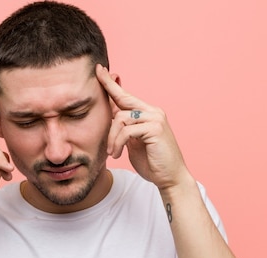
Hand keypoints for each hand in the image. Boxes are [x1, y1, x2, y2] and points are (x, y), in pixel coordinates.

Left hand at [96, 64, 191, 190]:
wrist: (170, 178)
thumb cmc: (152, 162)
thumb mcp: (132, 143)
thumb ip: (124, 129)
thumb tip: (110, 116)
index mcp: (147, 114)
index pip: (126, 96)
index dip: (112, 83)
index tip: (100, 70)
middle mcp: (153, 112)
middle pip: (123, 100)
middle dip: (108, 88)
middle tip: (96, 74)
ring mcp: (155, 118)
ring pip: (121, 119)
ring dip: (111, 138)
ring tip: (112, 152)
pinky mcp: (155, 128)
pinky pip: (127, 131)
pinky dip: (118, 143)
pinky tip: (117, 154)